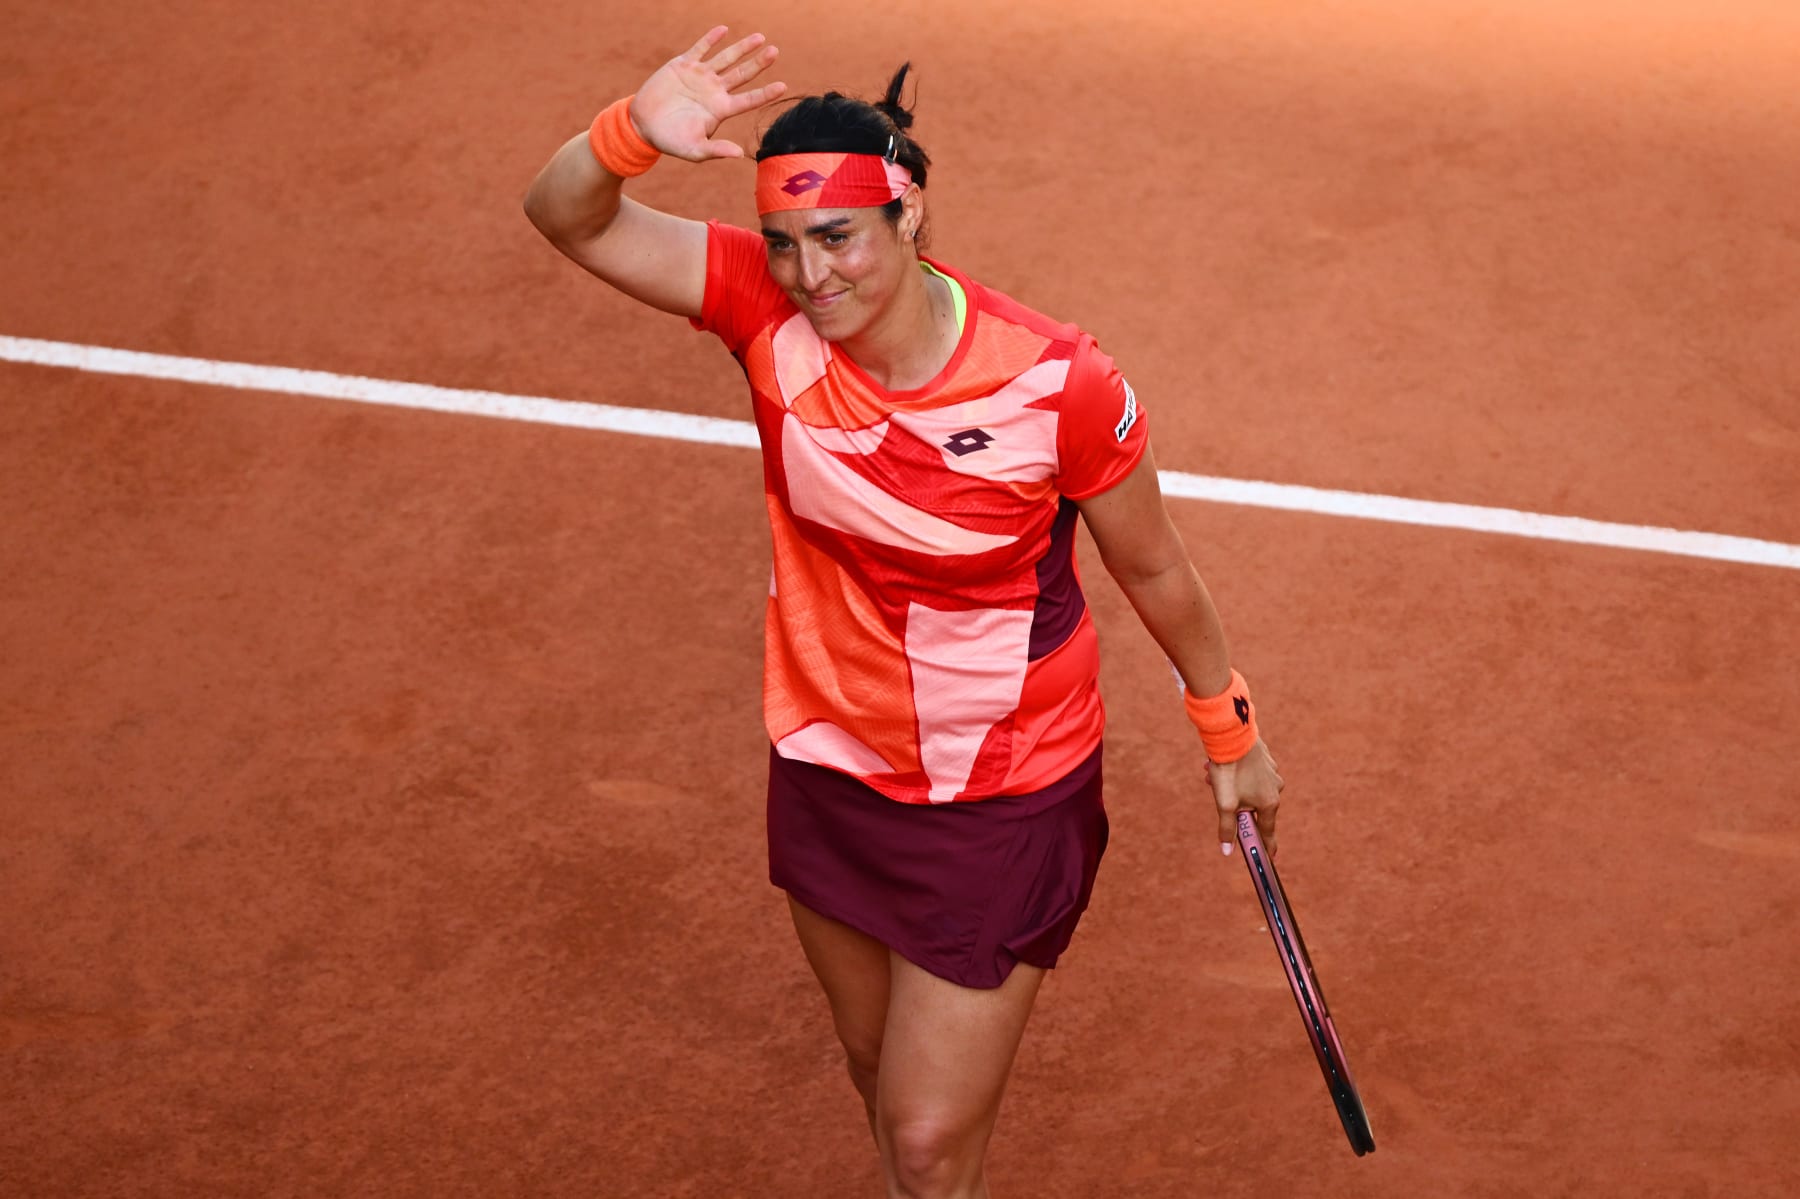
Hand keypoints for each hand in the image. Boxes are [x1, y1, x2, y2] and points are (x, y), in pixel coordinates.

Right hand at [631, 27, 786, 161]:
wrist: (643, 125)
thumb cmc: (671, 141)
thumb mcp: (694, 150)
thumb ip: (716, 150)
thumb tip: (739, 154)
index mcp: (721, 109)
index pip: (749, 100)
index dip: (765, 93)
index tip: (783, 86)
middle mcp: (715, 90)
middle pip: (742, 74)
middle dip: (758, 63)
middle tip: (775, 51)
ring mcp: (700, 76)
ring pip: (726, 58)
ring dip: (742, 48)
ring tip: (760, 38)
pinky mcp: (684, 65)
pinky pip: (701, 48)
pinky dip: (711, 39)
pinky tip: (724, 30)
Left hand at [1206, 738, 1283, 856]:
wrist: (1231, 735)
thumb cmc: (1229, 770)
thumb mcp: (1224, 804)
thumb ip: (1227, 828)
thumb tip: (1227, 850)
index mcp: (1269, 803)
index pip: (1267, 832)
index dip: (1266, 846)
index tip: (1269, 858)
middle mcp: (1275, 789)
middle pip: (1254, 808)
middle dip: (1235, 806)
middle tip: (1219, 798)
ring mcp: (1272, 774)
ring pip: (1250, 789)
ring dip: (1232, 788)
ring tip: (1213, 777)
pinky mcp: (1266, 760)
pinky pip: (1251, 775)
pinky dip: (1236, 775)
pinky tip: (1221, 766)